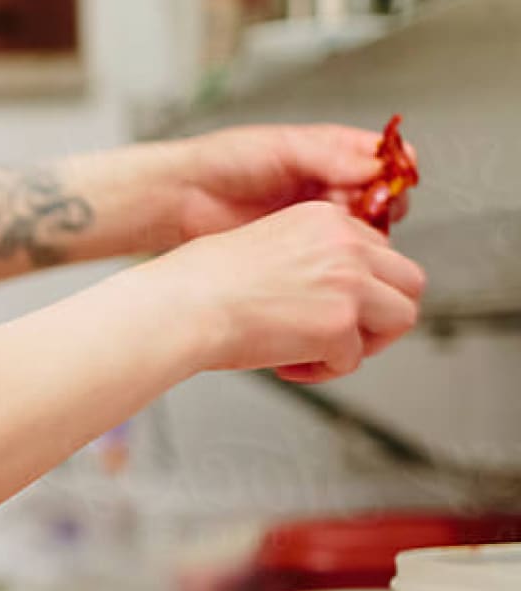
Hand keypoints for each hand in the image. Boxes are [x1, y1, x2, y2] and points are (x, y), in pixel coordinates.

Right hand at [152, 200, 426, 382]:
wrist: (183, 306)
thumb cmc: (201, 284)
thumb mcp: (266, 247)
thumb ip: (310, 259)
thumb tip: (330, 295)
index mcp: (325, 219)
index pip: (378, 252)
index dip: (361, 287)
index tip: (330, 307)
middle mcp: (345, 244)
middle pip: (407, 280)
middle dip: (380, 315)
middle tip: (343, 336)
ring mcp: (348, 283)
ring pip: (402, 317)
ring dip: (366, 343)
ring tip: (323, 354)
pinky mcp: (340, 324)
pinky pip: (354, 359)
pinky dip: (324, 371)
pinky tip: (288, 365)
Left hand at [169, 124, 418, 241]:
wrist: (183, 198)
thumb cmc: (224, 161)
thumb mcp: (281, 148)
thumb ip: (328, 155)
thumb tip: (374, 164)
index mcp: (333, 152)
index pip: (388, 159)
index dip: (397, 172)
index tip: (390, 185)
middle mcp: (331, 183)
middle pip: (385, 197)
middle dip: (383, 206)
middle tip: (367, 213)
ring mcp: (318, 216)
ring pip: (366, 228)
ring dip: (365, 233)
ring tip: (344, 233)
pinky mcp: (302, 245)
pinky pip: (338, 253)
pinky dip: (343, 255)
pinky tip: (332, 254)